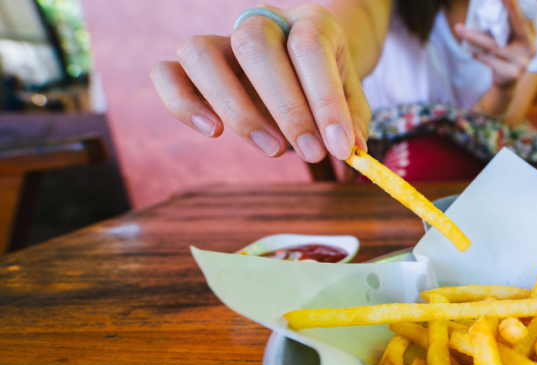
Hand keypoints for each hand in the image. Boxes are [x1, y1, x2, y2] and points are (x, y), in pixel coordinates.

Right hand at [151, 4, 369, 162]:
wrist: (303, 70)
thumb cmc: (324, 87)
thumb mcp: (349, 101)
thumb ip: (352, 121)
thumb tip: (353, 149)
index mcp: (307, 21)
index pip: (309, 46)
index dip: (325, 99)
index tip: (341, 146)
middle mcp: (260, 22)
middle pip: (255, 44)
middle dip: (286, 107)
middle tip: (313, 153)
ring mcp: (221, 42)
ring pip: (202, 53)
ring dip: (236, 107)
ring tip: (274, 149)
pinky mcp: (191, 68)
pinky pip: (166, 74)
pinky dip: (182, 103)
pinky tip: (214, 132)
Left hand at [455, 0, 536, 89]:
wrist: (505, 82)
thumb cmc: (502, 54)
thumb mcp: (504, 38)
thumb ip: (501, 26)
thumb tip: (483, 9)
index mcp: (530, 33)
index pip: (523, 15)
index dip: (516, 4)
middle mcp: (531, 46)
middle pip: (518, 24)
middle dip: (510, 8)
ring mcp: (522, 61)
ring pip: (495, 45)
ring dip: (475, 37)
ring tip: (459, 29)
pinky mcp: (512, 73)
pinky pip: (489, 60)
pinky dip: (478, 54)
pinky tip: (472, 52)